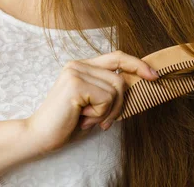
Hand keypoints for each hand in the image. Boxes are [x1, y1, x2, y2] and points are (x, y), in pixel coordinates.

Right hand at [22, 50, 158, 157]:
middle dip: (120, 103)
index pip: (117, 57)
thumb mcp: (93, 103)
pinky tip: (82, 118)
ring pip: (116, 89)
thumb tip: (137, 82)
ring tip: (89, 119)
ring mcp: (76, 71)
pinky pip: (107, 98)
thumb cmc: (66, 123)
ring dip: (108, 111)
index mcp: (82, 66)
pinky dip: (100, 114)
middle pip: (120, 77)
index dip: (137, 64)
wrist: (39, 135)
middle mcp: (78, 64)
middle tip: (104, 120)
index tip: (153, 75)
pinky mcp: (76, 83)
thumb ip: (108, 90)